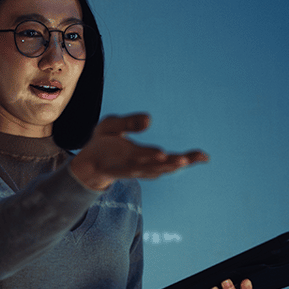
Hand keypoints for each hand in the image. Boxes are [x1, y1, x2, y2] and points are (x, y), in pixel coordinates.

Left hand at [70, 113, 208, 189]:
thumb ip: (131, 121)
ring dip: (167, 164)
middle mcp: (142, 164)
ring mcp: (130, 167)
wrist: (82, 159)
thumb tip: (150, 119)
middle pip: (166, 165)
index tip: (206, 157)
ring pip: (152, 168)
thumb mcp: (113, 125)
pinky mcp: (116, 168)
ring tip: (182, 160)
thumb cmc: (102, 144)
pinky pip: (134, 166)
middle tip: (200, 157)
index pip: (171, 157)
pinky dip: (147, 162)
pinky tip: (159, 157)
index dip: (189, 158)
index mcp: (146, 156)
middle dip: (183, 161)